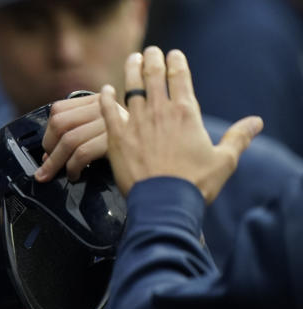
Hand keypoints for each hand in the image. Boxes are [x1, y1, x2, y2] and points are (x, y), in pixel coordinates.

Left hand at [37, 93, 127, 181]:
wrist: (161, 162)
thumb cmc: (130, 150)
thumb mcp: (104, 133)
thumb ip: (78, 134)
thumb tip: (47, 155)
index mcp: (98, 102)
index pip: (58, 111)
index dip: (47, 134)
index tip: (48, 151)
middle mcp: (104, 107)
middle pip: (60, 124)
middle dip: (49, 149)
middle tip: (48, 168)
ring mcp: (111, 122)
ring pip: (69, 139)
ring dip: (56, 162)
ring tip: (61, 174)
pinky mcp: (116, 140)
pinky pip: (83, 152)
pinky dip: (72, 168)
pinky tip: (76, 175)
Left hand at [100, 47, 262, 202]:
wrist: (165, 203)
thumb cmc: (196, 184)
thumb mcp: (224, 160)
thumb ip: (238, 137)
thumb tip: (256, 123)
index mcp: (186, 113)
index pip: (180, 76)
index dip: (176, 61)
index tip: (173, 54)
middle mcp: (160, 112)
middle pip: (153, 75)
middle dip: (152, 59)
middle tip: (150, 52)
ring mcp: (136, 123)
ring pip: (131, 87)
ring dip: (131, 70)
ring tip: (132, 60)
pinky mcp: (117, 138)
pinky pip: (108, 111)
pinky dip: (106, 98)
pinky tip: (105, 89)